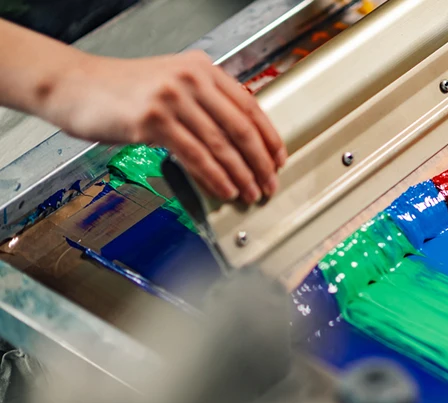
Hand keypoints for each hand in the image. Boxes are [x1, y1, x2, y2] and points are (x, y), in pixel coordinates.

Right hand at [42, 50, 285, 203]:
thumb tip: (238, 139)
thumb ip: (204, 102)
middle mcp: (191, 80)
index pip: (250, 105)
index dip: (269, 137)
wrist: (74, 85)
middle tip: (269, 183)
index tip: (278, 159)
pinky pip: (195, 156)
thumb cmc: (121, 89)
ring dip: (241, 175)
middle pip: (241, 128)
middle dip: (260, 162)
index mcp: (202, 69)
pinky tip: (224, 190)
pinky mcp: (153, 121)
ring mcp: (172, 99)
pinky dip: (214, 177)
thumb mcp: (171, 82)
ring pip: (221, 145)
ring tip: (250, 193)